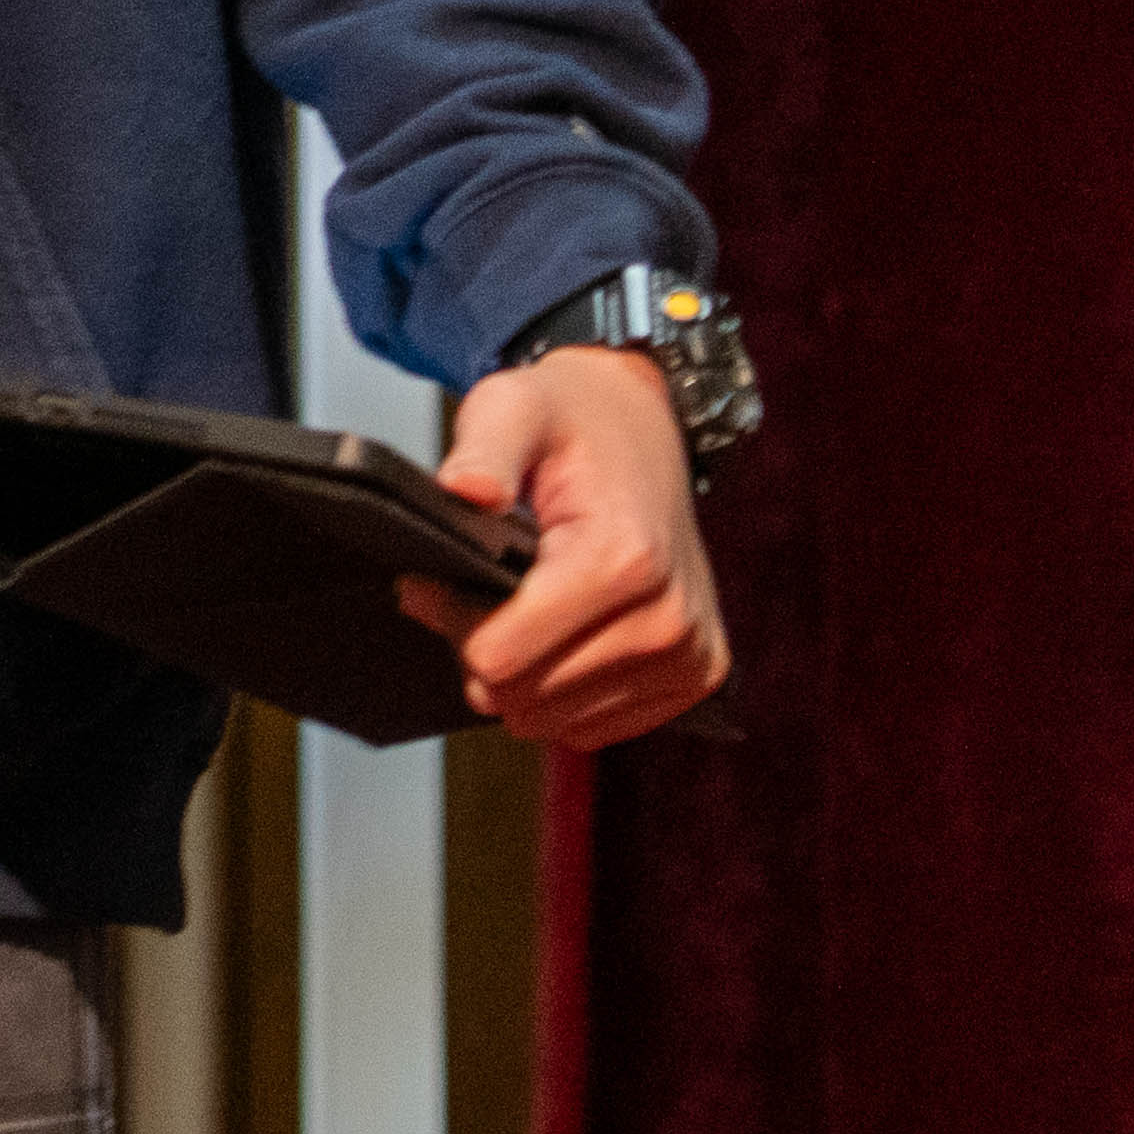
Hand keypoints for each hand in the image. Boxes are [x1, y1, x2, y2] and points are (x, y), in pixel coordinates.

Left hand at [409, 349, 732, 753]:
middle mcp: (670, 621)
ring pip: (554, 721)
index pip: (500, 659)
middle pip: (522, 699)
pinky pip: (593, 727)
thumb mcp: (513, 406)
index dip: (453, 619)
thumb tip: (464, 490)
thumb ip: (483, 448)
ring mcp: (689, 657)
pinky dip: (560, 691)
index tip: (436, 578)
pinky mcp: (696, 678)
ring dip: (522, 675)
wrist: (643, 430)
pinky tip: (560, 633)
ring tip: (521, 606)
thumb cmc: (572, 423)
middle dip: (481, 650)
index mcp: (626, 559)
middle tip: (474, 590)